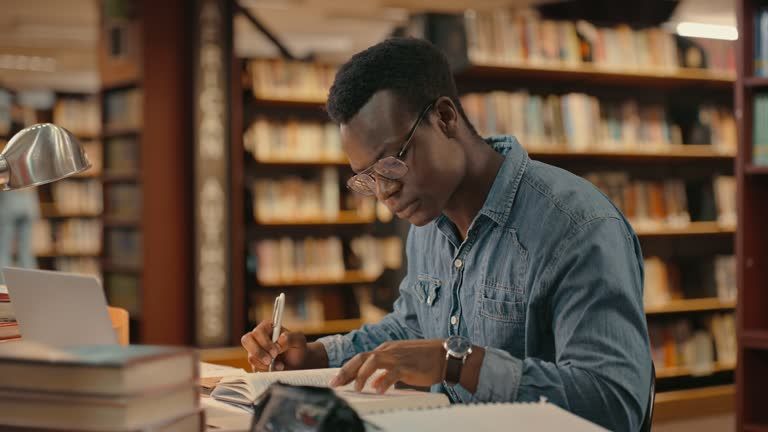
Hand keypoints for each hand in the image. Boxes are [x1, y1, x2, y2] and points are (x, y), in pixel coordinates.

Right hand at [240, 320, 308, 371]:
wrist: (298, 364)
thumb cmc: (298, 349)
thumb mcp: (299, 341)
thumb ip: (290, 338)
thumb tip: (278, 342)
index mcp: (268, 327)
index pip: (258, 331)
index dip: (265, 342)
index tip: (276, 351)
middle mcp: (259, 337)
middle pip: (247, 340)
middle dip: (258, 352)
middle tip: (270, 360)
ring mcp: (255, 350)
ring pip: (251, 356)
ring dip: (265, 364)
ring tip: (280, 365)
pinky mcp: (256, 363)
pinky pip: (254, 367)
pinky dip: (265, 370)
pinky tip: (275, 369)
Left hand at [329, 340, 445, 393]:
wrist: (445, 355)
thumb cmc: (424, 360)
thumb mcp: (401, 363)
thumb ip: (387, 371)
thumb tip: (375, 384)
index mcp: (385, 349)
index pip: (361, 358)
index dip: (347, 369)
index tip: (336, 380)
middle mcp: (388, 350)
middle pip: (361, 358)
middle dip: (346, 371)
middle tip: (335, 384)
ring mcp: (397, 357)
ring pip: (373, 362)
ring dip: (362, 375)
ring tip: (356, 388)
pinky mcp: (407, 366)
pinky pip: (392, 373)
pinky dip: (383, 381)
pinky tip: (378, 390)